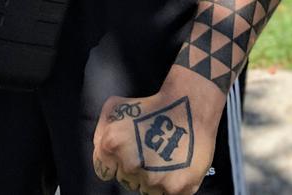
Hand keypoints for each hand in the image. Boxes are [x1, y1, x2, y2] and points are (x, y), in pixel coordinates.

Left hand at [92, 69, 224, 194]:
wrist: (191, 106)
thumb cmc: (151, 104)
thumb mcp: (117, 106)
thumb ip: (101, 131)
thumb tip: (100, 151)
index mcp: (112, 144)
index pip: (104, 170)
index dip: (116, 161)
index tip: (128, 152)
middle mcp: (130, 164)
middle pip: (126, 179)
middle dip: (134, 167)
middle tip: (149, 151)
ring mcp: (153, 180)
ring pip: (146, 189)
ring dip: (152, 178)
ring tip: (163, 159)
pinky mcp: (176, 189)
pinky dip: (169, 184)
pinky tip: (174, 167)